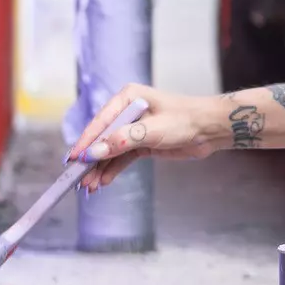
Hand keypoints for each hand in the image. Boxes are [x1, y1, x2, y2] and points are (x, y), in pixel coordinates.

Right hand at [68, 85, 222, 190]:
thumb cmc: (185, 120)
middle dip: (91, 159)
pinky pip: (122, 157)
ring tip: (89, 186)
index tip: (73, 159)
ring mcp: (134, 128)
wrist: (210, 129)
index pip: (100, 122)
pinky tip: (103, 182)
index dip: (86, 141)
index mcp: (127, 98)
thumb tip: (95, 152)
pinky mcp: (142, 143)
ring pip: (111, 150)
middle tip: (78, 179)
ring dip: (100, 168)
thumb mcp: (152, 130)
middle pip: (102, 137)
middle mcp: (127, 111)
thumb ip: (123, 141)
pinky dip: (113, 169)